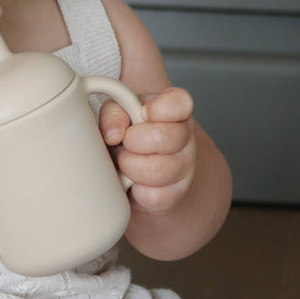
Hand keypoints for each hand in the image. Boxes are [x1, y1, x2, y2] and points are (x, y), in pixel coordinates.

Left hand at [100, 86, 196, 214]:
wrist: (144, 169)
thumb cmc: (132, 135)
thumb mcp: (119, 114)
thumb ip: (114, 114)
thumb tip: (113, 133)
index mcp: (175, 110)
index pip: (181, 102)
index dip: (161, 108)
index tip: (144, 112)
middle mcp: (185, 137)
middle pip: (165, 137)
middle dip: (134, 141)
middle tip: (125, 142)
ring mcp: (184, 167)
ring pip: (159, 170)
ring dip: (131, 166)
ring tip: (125, 161)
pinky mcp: (175, 194)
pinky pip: (154, 196)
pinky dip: (136, 191)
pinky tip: (133, 181)